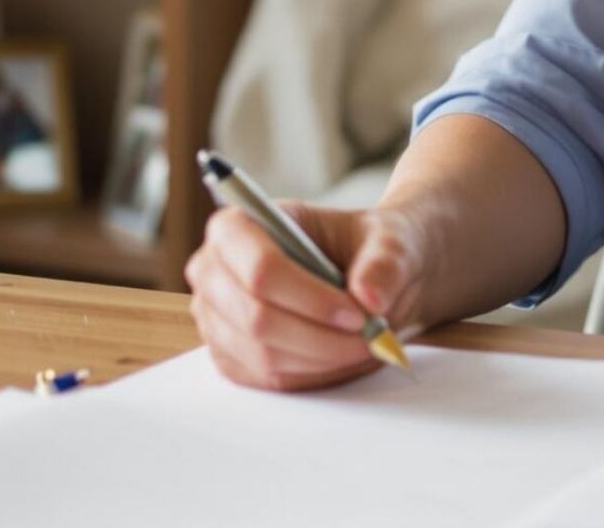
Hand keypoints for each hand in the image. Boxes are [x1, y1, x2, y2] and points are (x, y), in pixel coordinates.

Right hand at [185, 201, 430, 391]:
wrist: (366, 276)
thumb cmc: (366, 248)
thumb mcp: (389, 241)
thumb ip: (384, 262)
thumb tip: (370, 298)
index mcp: (240, 225)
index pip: (260, 269)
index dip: (309, 297)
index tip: (358, 313)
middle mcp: (214, 270)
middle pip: (257, 319)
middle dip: (320, 336)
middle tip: (371, 337)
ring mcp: (215, 317)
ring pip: (263, 355)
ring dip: (323, 358)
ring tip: (364, 344)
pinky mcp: (230, 355)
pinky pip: (267, 380)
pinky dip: (313, 374)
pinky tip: (341, 355)